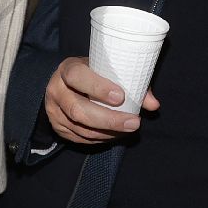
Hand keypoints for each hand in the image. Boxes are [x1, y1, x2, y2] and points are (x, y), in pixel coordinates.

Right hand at [44, 56, 160, 143]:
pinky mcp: (58, 128)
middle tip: (134, 122)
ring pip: (81, 127)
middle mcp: (56, 90)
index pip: (77, 76)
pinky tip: (116, 134)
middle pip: (78, 110)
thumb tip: (153, 104)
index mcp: (67, 69)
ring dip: (109, 132)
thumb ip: (131, 82)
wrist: (65, 83)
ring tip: (129, 128)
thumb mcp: (106, 69)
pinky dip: (101, 138)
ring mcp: (54, 111)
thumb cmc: (92, 73)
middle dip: (109, 119)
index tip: (121, 97)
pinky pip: (80, 138)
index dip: (98, 87)